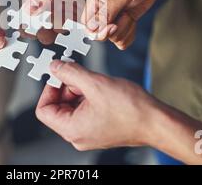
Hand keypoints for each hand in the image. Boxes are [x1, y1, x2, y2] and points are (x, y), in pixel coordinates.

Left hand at [35, 61, 157, 150]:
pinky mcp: (99, 126)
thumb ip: (70, 73)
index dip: (48, 89)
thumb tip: (55, 66)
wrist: (157, 122)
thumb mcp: (95, 83)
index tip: (58, 74)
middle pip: (58, 106)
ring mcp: (89, 132)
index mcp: (72, 130)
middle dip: (66, 86)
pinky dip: (88, 94)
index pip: (43, 110)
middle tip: (78, 72)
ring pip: (72, 106)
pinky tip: (100, 86)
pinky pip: (84, 108)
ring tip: (93, 80)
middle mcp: (77, 135)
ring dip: (78, 89)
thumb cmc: (131, 109)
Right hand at [81, 0, 157, 49]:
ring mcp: (110, 22)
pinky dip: (131, 34)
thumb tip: (92, 27)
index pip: (87, 27)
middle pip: (100, 36)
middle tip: (125, 16)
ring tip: (129, 13)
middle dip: (116, 30)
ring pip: (114, 39)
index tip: (113, 26)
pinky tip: (133, 21)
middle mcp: (99, 15)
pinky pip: (122, 42)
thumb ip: (107, 11)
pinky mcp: (120, 27)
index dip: (99, 32)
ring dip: (126, 29)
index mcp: (93, 4)